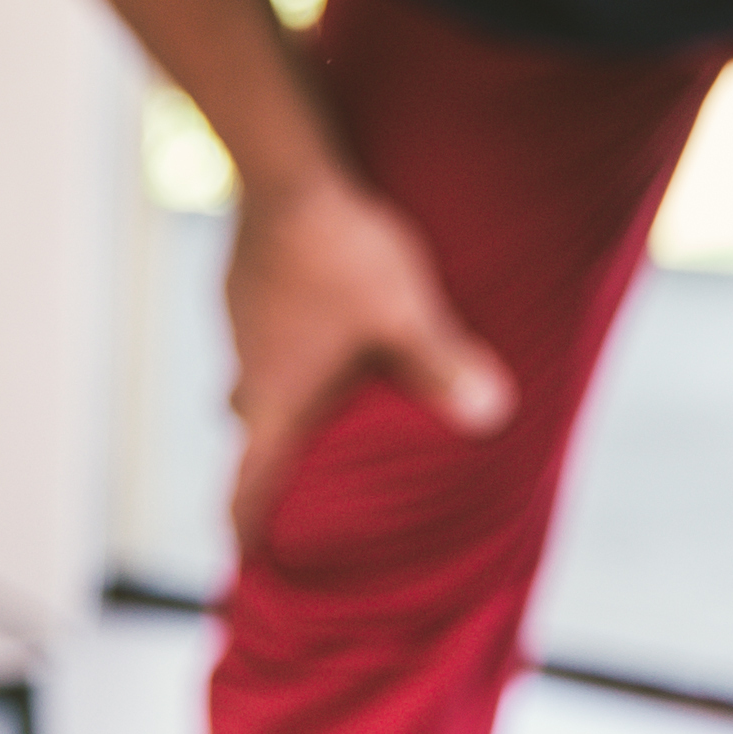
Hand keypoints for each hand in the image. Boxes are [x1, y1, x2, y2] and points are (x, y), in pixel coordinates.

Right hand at [222, 168, 517, 554]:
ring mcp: (241, 321)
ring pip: (258, 374)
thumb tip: (491, 415)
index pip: (248, 482)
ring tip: (328, 392)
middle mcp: (250, 369)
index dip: (245, 527)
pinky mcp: (246, 279)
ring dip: (288, 390)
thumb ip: (444, 366)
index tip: (243, 563)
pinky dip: (292, 339)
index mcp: (278, 399)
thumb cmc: (340, 250)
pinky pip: (266, 329)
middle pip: (255, 431)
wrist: (286, 170)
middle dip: (278, 454)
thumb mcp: (405, 314)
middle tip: (305, 470)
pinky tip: (327, 318)